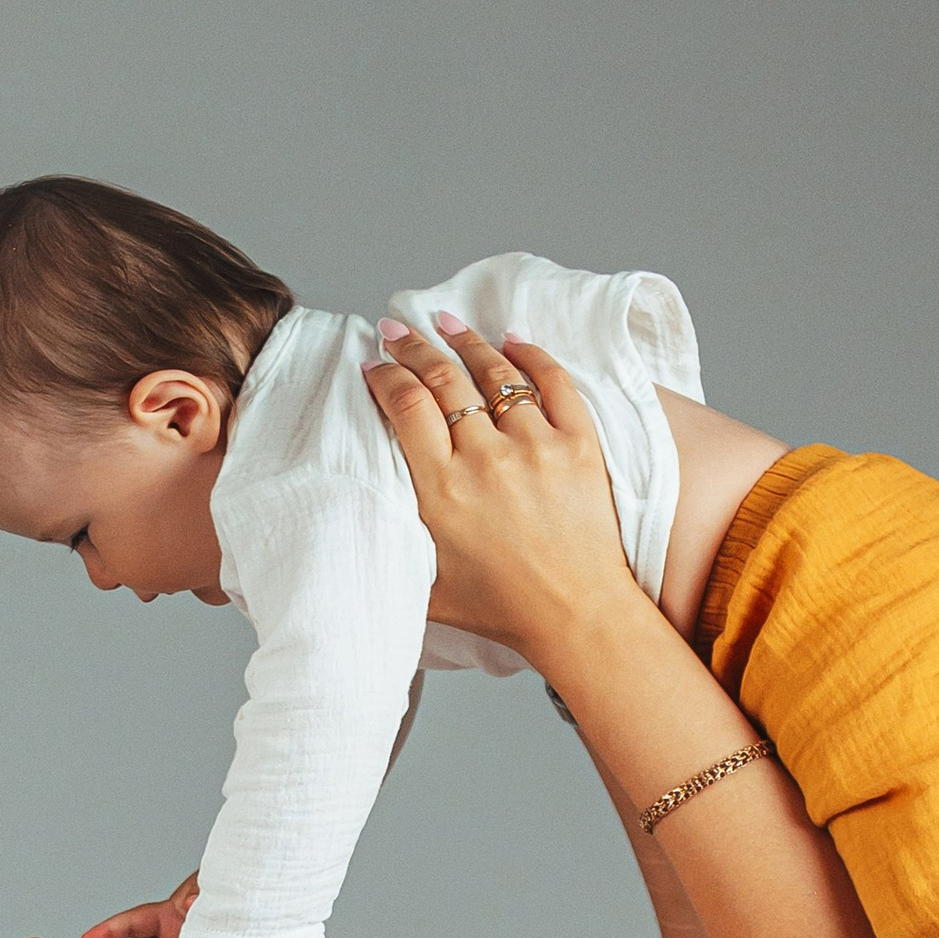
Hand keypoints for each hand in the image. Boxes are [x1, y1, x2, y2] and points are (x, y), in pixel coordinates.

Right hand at [362, 320, 633, 664]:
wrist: (575, 615)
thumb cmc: (502, 608)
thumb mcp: (427, 587)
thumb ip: (395, 549)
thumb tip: (360, 529)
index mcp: (443, 489)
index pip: (406, 406)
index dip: (386, 375)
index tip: (374, 364)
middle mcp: (486, 459)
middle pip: (442, 377)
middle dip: (413, 344)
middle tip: (397, 327)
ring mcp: (535, 446)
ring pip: (495, 372)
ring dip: (466, 341)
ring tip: (447, 322)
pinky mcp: (577, 445)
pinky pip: (554, 382)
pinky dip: (531, 354)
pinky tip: (513, 339)